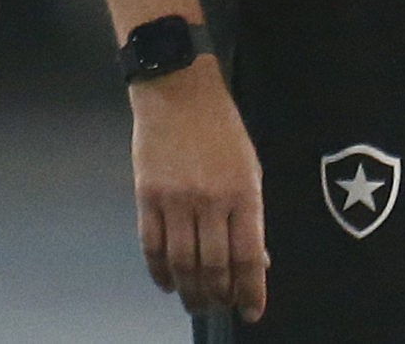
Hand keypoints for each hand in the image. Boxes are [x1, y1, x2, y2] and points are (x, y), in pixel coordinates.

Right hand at [130, 58, 268, 321]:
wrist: (179, 93)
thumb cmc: (223, 129)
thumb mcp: (251, 166)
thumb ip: (252, 213)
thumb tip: (258, 258)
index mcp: (244, 191)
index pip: (248, 254)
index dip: (251, 289)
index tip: (253, 311)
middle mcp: (210, 200)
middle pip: (214, 266)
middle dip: (219, 295)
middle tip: (221, 307)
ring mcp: (175, 201)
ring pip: (182, 263)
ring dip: (190, 291)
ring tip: (197, 304)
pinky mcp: (146, 198)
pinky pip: (151, 248)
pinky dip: (159, 273)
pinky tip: (168, 284)